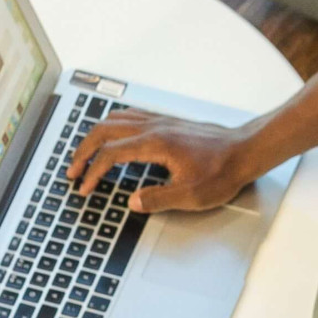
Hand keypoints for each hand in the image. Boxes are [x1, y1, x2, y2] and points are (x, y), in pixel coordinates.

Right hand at [63, 108, 260, 212]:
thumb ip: (157, 199)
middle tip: (72, 170)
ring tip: (85, 154)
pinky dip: (112, 126)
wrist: (245, 150)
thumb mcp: (191, 196)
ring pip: (115, 119)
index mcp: (155, 144)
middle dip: (83, 151)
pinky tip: (113, 136)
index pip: (110, 155)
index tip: (83, 187)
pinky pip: (130, 116)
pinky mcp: (167, 122)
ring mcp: (160, 121)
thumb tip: (131, 201)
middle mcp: (154, 127)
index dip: (92, 172)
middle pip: (104, 131)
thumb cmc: (223, 171)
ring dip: (95, 136)